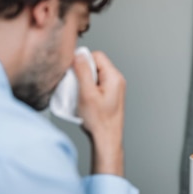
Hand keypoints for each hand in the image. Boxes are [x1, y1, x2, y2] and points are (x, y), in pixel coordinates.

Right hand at [74, 51, 125, 175]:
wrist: (107, 138)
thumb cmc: (98, 120)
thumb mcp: (86, 93)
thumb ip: (83, 72)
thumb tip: (79, 55)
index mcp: (114, 77)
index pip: (96, 56)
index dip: (83, 62)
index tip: (75, 75)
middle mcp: (117, 80)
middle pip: (96, 64)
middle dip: (83, 73)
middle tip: (78, 88)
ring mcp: (114, 88)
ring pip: (95, 75)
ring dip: (84, 82)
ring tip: (81, 96)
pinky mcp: (110, 95)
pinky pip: (96, 84)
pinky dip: (88, 89)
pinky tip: (85, 100)